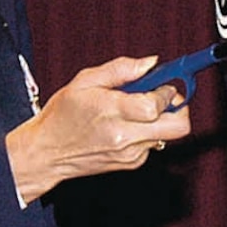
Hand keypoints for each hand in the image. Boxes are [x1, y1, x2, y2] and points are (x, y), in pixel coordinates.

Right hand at [5, 56, 192, 200]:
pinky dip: (148, 131)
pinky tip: (127, 125)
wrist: (46, 153)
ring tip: (136, 109)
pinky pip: (154, 143)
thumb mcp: (85, 81)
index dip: (166, 90)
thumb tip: (151, 63)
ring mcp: (130, 154)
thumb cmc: (62, 115)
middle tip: (165, 96)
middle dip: (179, 107)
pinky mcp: (132, 163)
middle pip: (178, 127)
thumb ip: (121, 69)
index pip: (157, 105)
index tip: (163, 81)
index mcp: (111, 113)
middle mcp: (124, 137)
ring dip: (161, 118)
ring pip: (168, 135)